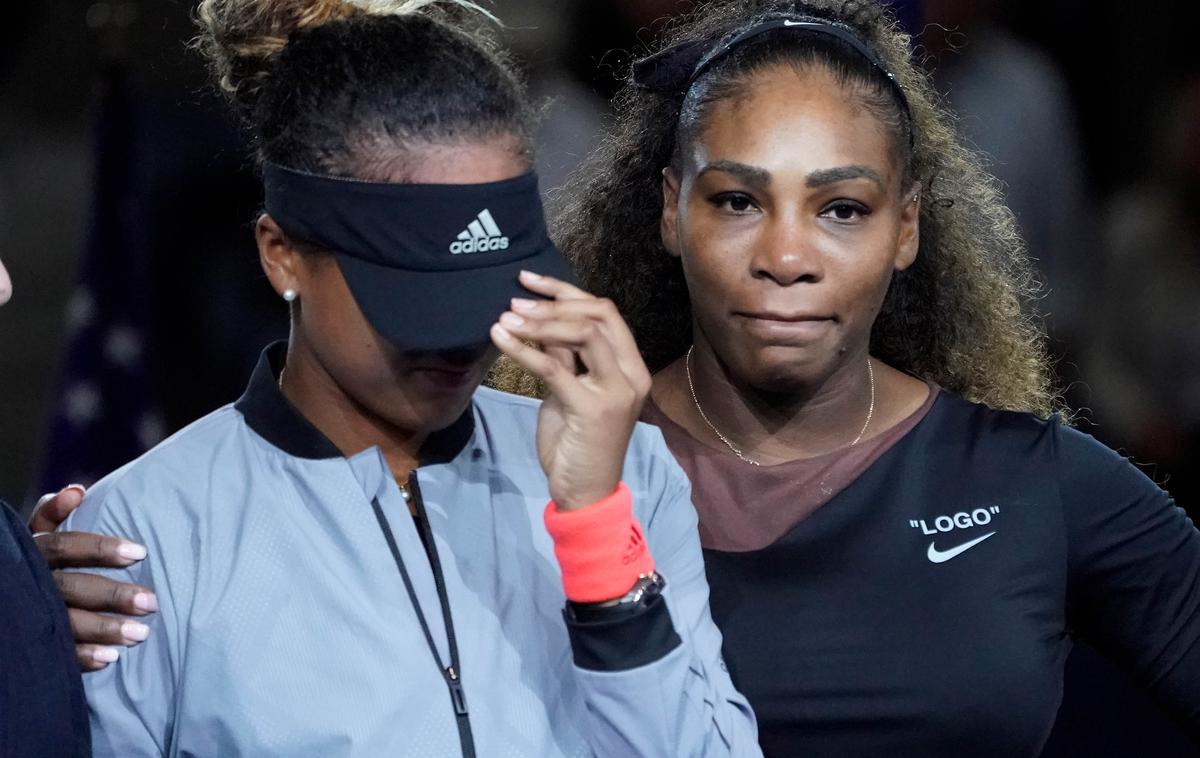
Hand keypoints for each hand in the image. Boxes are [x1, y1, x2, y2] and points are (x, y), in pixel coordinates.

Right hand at [29, 486, 157, 670]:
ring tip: (141, 634)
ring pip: (64, 623)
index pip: (65, 546)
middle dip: (112, 597)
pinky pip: (54, 653)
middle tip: (151, 602)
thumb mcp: (34, 534)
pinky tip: (110, 659)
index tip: (140, 553)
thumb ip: (53, 513)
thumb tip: (77, 490)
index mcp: (31, 550)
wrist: (3, 596)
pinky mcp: (25, 641)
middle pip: (70, 588)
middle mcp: (26, 582)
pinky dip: (82, 657)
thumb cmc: (29, 559)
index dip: (100, 549)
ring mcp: (23, 615)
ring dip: (103, 630)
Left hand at [490, 271, 650, 510]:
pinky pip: (554, 367)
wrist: (585, 493)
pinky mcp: (591, 409)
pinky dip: (524, 349)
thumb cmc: (577, 444)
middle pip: (599, 314)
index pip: (606, 311)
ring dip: (540, 321)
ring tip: (507, 318)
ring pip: (583, 333)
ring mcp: (615, 391)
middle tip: (515, 301)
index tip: (529, 282)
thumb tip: (541, 323)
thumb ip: (567, 360)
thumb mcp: (571, 393)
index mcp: (631, 366)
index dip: (566, 291)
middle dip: (554, 302)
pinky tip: (501, 338)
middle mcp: (631, 374)